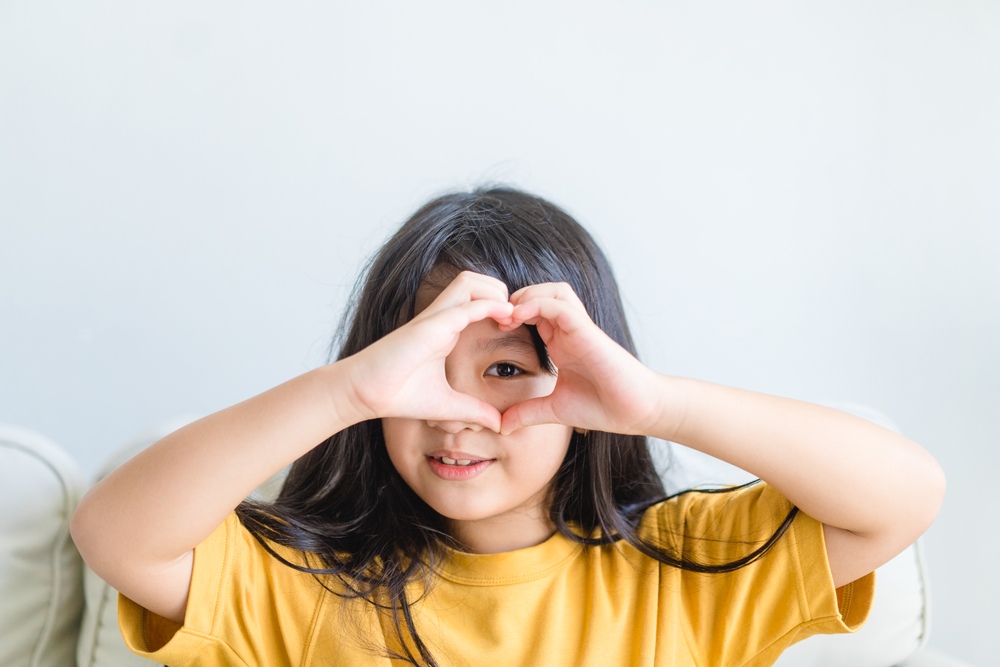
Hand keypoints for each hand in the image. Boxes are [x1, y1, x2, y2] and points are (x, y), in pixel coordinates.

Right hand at [344, 271, 514, 431]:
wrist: (365, 393)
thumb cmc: (399, 395)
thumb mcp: (447, 405)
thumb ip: (473, 411)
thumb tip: (497, 424)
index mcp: (445, 329)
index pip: (476, 300)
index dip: (500, 307)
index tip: (513, 327)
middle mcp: (441, 318)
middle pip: (475, 280)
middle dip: (500, 290)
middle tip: (514, 316)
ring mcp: (435, 318)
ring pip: (469, 281)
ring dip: (494, 291)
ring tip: (509, 314)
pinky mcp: (431, 326)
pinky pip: (464, 305)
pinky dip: (488, 306)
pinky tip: (504, 319)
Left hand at [498, 282, 662, 434]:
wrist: (636, 411)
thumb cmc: (603, 407)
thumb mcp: (554, 410)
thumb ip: (528, 413)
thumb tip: (501, 426)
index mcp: (560, 342)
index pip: (532, 312)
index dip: (509, 315)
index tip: (491, 330)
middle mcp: (568, 330)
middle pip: (540, 293)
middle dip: (514, 300)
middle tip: (494, 318)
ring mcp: (579, 327)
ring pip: (552, 290)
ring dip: (527, 296)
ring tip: (508, 315)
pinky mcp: (587, 330)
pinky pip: (559, 304)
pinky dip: (537, 304)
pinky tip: (519, 317)